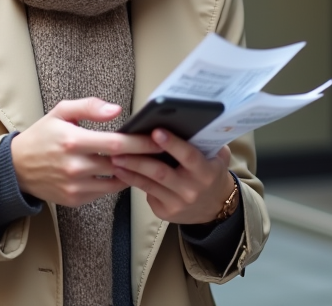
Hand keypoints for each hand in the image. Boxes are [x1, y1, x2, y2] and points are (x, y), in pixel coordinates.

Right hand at [11, 98, 161, 207]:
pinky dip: (114, 181)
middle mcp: (74, 166)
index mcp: (72, 140)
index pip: (116, 144)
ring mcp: (75, 186)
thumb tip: (116, 110)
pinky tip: (119, 171)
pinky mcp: (75, 200)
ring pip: (116, 181)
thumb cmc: (42, 136)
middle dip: (143, 157)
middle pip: (120, 163)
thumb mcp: (61, 112)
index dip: (140, 142)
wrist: (17, 167)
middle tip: (160, 150)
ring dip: (130, 171)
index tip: (157, 139)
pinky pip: (104, 192)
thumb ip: (89, 107)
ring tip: (142, 161)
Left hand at [110, 130, 235, 224]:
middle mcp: (191, 189)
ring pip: (149, 184)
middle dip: (138, 160)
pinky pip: (147, 194)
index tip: (155, 131)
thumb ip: (205, 141)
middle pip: (161, 172)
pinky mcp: (166, 212)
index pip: (188, 156)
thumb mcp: (217, 157)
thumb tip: (185, 119)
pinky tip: (121, 172)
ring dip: (129, 171)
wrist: (215, 207)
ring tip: (114, 159)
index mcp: (205, 172)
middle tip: (119, 148)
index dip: (172, 144)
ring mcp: (178, 203)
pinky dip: (133, 182)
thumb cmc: (211, 173)